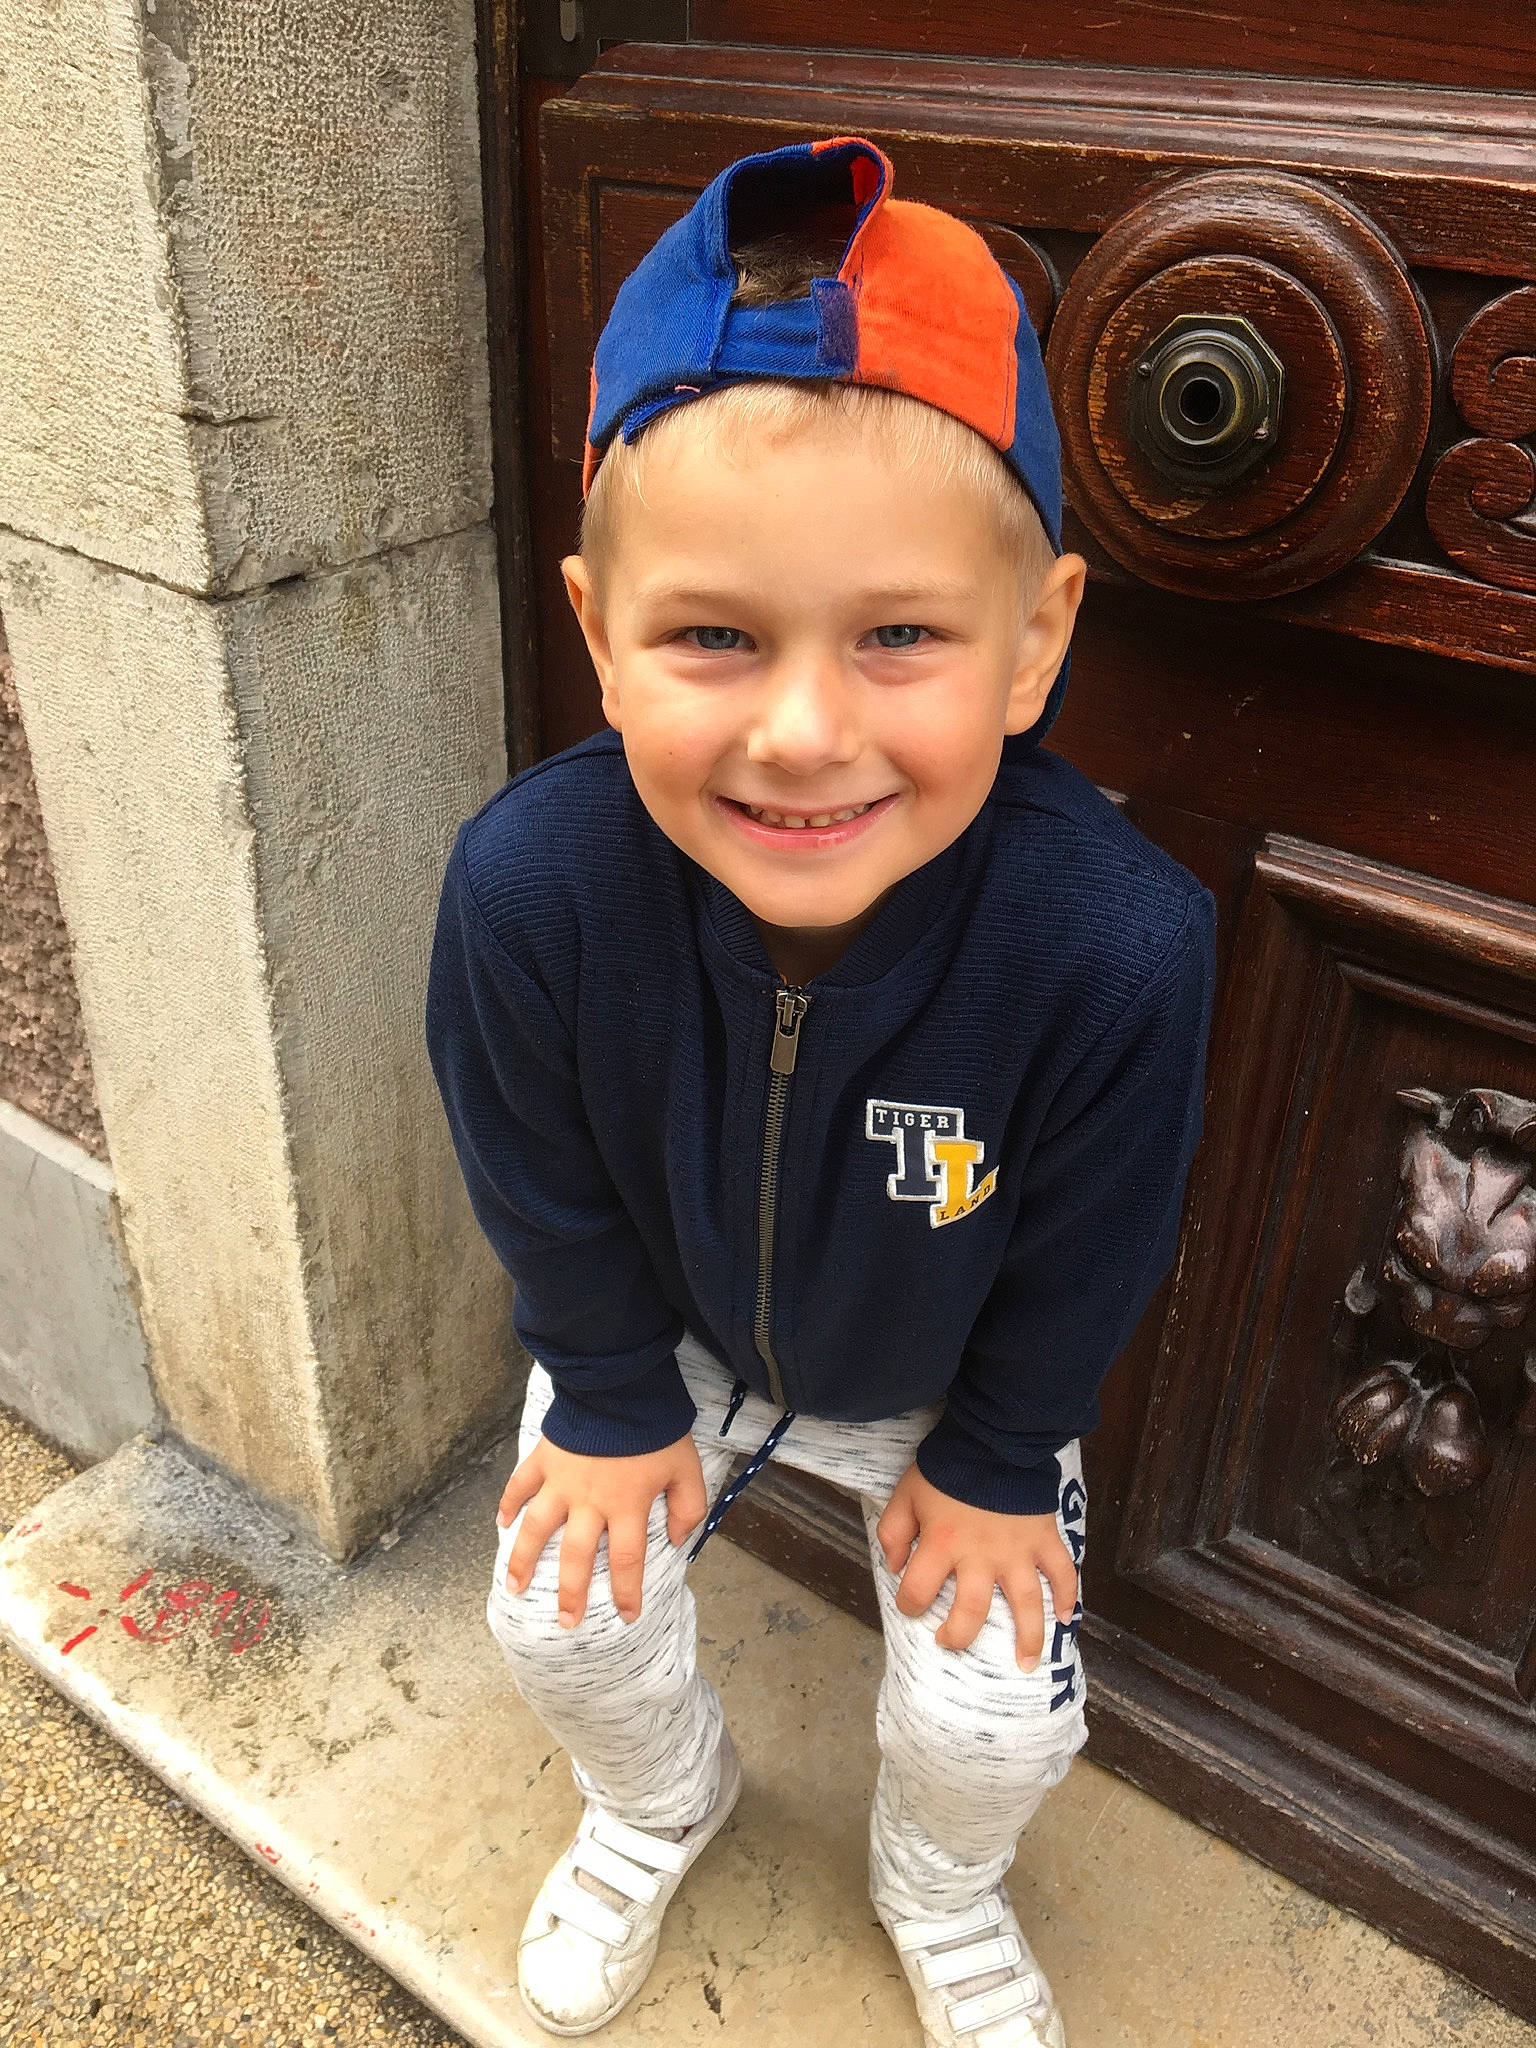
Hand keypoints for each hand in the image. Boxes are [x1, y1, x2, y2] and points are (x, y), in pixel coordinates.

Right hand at [497, 1432, 707, 1629]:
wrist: (622, 1385)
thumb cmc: (657, 1429)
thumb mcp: (687, 1468)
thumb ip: (688, 1507)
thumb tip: (675, 1538)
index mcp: (626, 1506)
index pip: (628, 1561)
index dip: (627, 1593)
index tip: (627, 1617)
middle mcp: (589, 1502)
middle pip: (577, 1557)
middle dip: (571, 1594)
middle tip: (567, 1622)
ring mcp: (561, 1481)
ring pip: (537, 1529)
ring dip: (524, 1560)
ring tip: (514, 1587)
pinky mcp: (544, 1459)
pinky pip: (520, 1486)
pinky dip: (508, 1504)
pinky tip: (500, 1524)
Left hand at [875, 1462, 1077, 1671]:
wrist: (993, 1438)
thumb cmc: (946, 1467)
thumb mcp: (905, 1493)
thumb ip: (893, 1531)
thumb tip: (894, 1566)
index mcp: (941, 1544)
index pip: (918, 1590)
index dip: (910, 1603)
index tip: (912, 1604)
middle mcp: (980, 1556)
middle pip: (971, 1611)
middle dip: (958, 1635)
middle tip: (949, 1641)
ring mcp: (1017, 1551)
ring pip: (1026, 1604)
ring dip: (1028, 1637)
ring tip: (1026, 1664)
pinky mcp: (1044, 1539)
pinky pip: (1063, 1572)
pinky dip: (1068, 1596)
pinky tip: (1067, 1618)